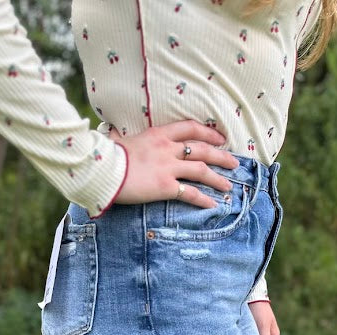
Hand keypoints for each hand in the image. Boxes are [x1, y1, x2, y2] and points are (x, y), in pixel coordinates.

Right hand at [109, 120, 240, 208]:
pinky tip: (213, 204)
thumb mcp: (119, 140)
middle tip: (234, 162)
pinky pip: (190, 193)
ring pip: (201, 170)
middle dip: (220, 155)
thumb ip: (124, 138)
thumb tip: (111, 133)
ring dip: (217, 178)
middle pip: (201, 149)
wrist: (103, 169)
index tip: (220, 137)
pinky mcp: (166, 187)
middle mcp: (167, 149)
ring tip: (229, 185)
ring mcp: (168, 168)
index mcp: (158, 134)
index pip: (190, 128)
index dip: (208, 132)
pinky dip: (203, 199)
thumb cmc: (107, 156)